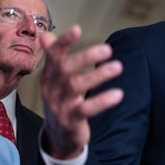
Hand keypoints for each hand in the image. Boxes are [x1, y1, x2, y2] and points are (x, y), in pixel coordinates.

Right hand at [40, 24, 122, 158]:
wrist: (58, 135)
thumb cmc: (61, 100)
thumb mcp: (55, 80)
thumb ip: (54, 57)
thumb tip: (45, 35)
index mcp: (49, 76)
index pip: (53, 56)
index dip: (64, 42)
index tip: (77, 28)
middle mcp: (52, 88)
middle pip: (65, 69)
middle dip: (86, 57)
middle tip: (108, 49)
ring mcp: (60, 105)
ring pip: (76, 86)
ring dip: (98, 75)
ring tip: (118, 66)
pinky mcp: (70, 121)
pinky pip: (86, 109)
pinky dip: (102, 101)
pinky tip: (118, 94)